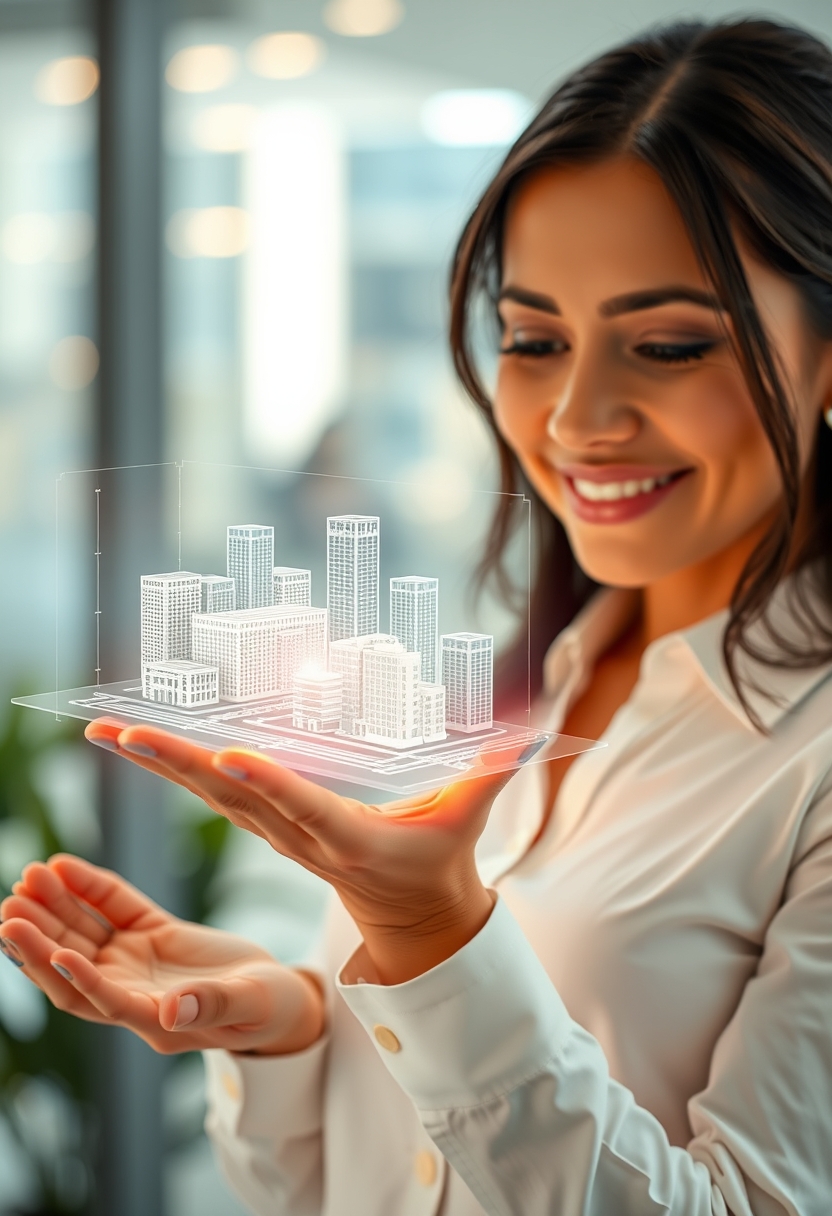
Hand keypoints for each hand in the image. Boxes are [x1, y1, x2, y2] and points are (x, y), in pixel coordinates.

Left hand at [0, 855, 324, 1054]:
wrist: (278, 996)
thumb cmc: (268, 1010)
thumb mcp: (247, 1005)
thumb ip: (209, 1005)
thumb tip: (168, 1011)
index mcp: (154, 1020)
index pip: (103, 1001)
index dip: (77, 978)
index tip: (54, 952)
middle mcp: (133, 992)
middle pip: (74, 969)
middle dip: (40, 942)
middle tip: (11, 910)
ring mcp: (138, 962)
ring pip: (84, 934)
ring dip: (54, 909)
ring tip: (28, 878)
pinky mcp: (151, 933)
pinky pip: (113, 908)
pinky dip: (88, 888)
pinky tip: (63, 866)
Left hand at [85, 721, 532, 983]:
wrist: (409, 916)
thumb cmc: (438, 860)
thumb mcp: (467, 819)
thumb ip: (491, 774)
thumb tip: (533, 733)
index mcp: (348, 836)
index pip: (303, 806)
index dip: (268, 783)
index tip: (226, 756)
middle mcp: (300, 836)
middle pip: (233, 798)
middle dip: (175, 766)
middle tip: (120, 732)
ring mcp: (277, 835)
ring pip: (210, 796)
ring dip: (158, 765)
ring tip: (108, 731)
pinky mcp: (268, 828)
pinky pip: (214, 796)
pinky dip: (174, 769)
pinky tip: (139, 743)